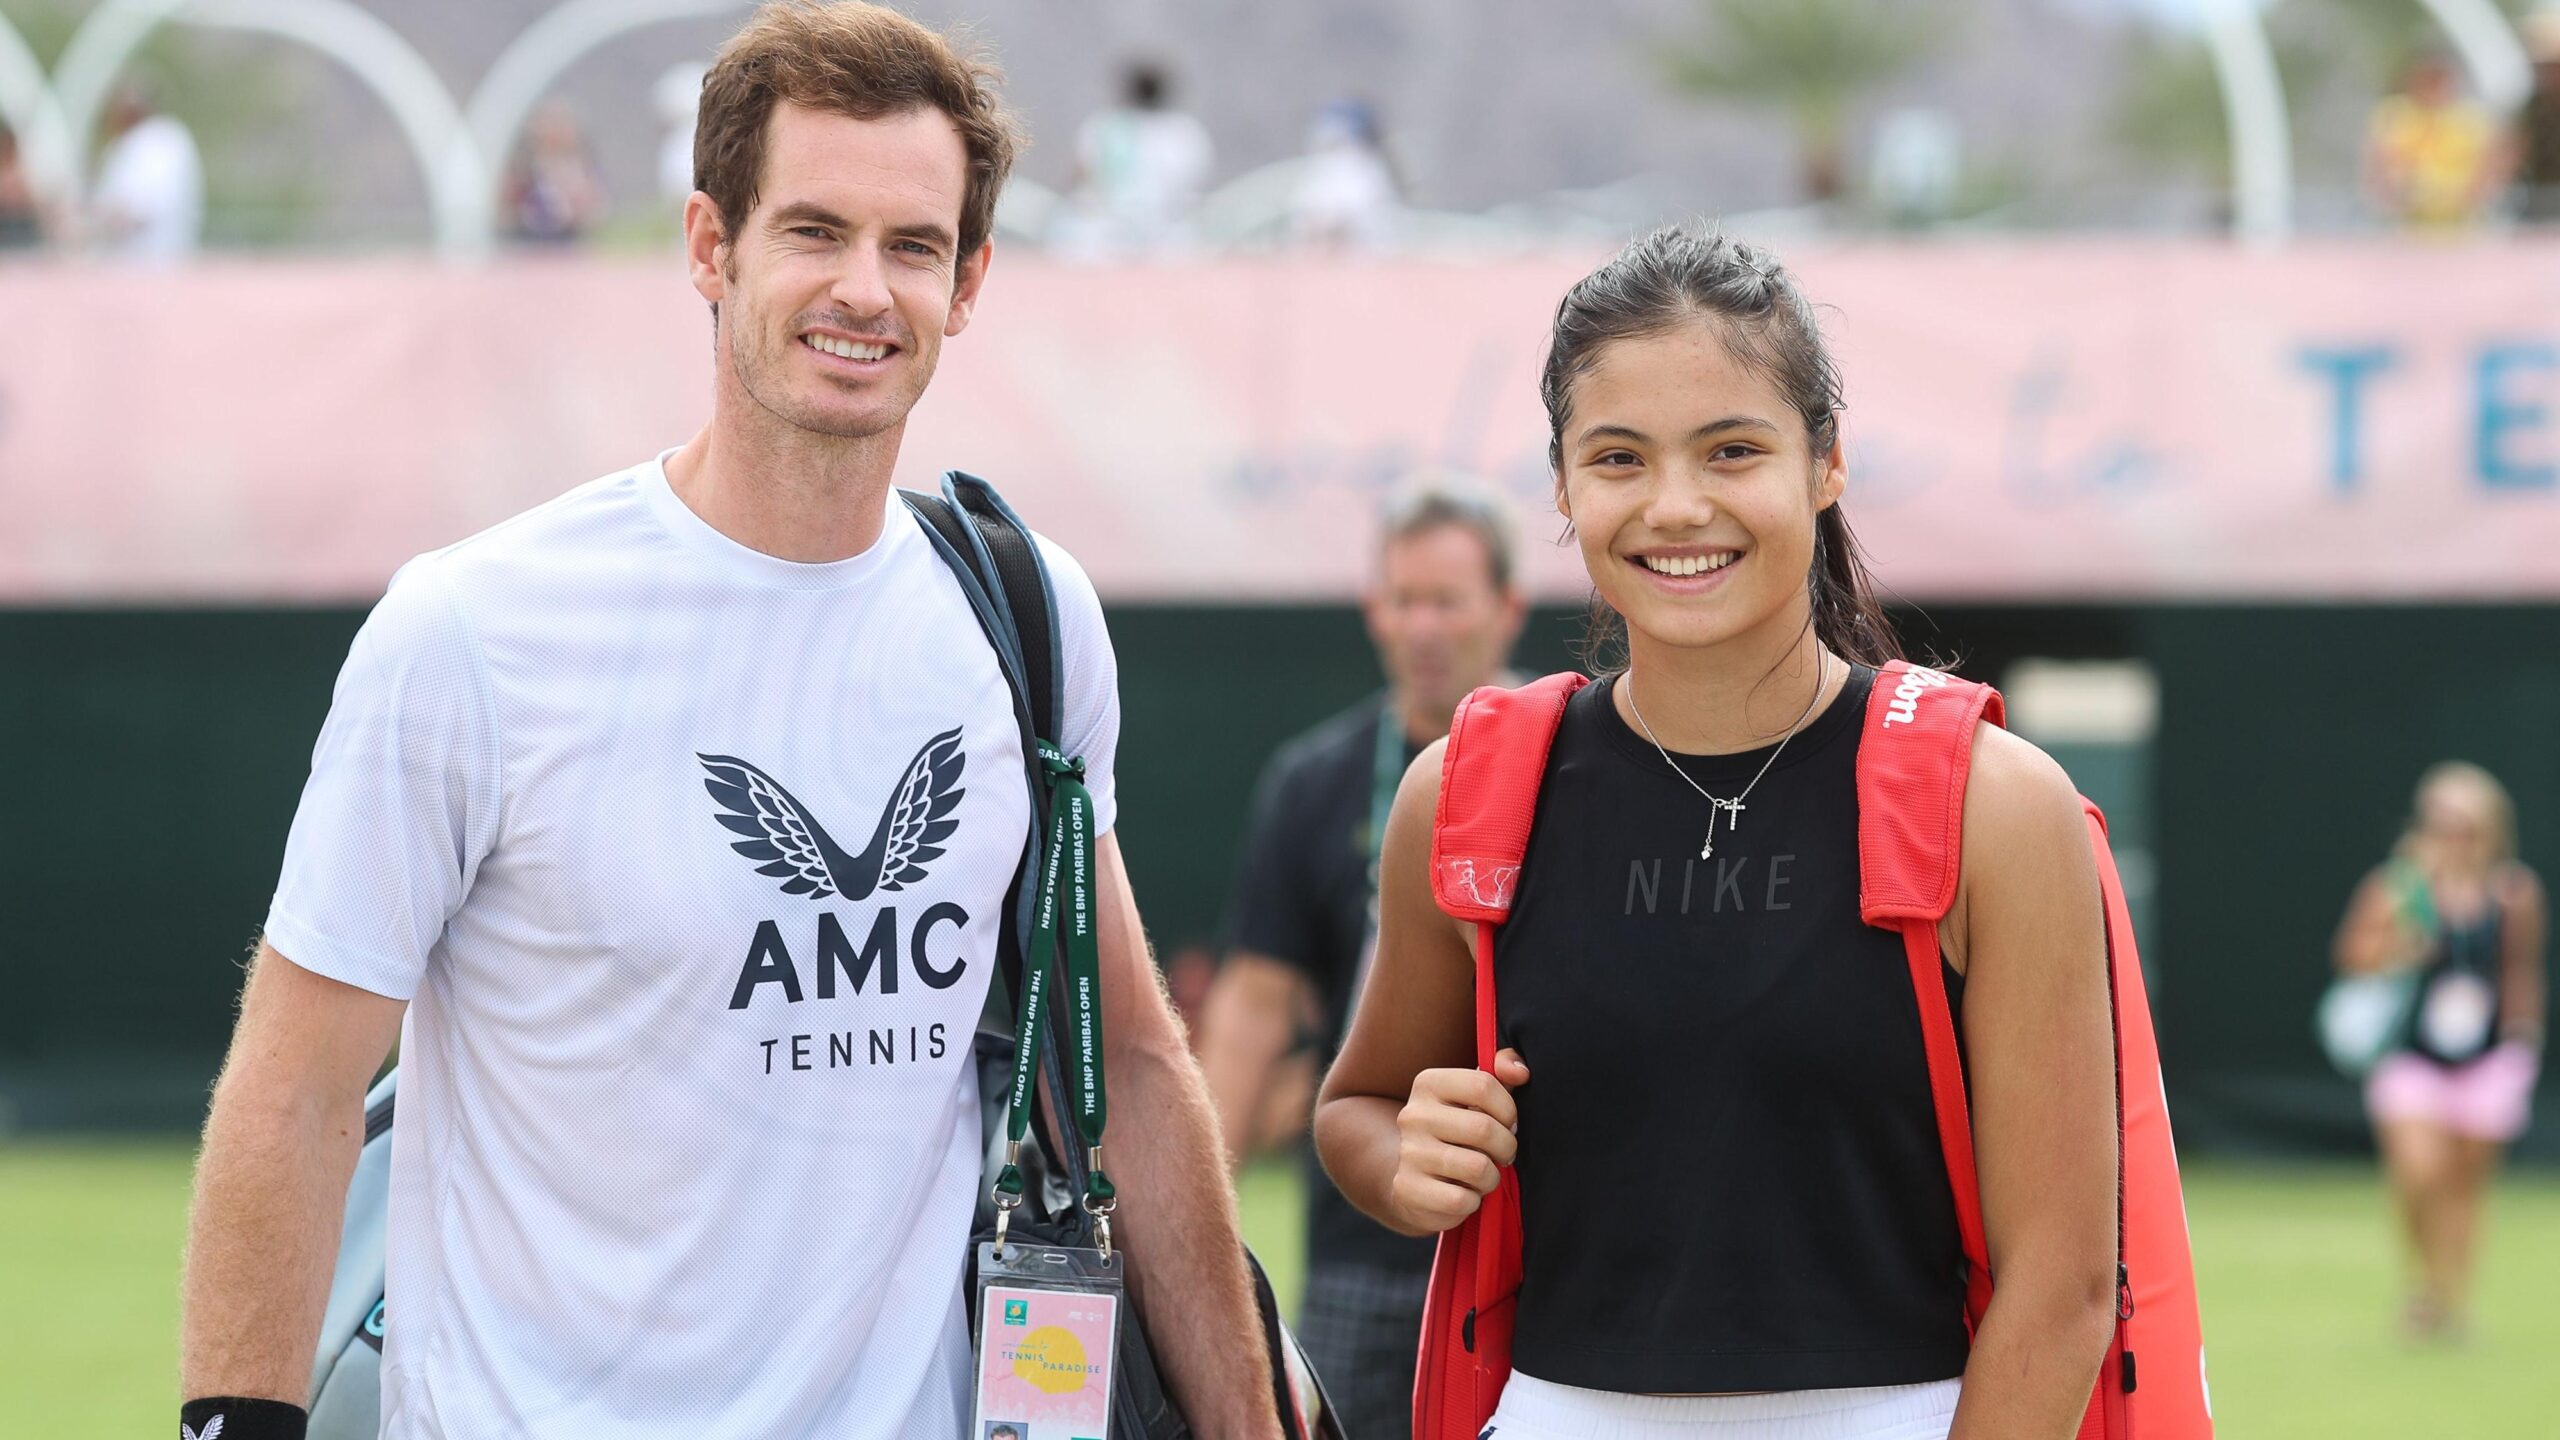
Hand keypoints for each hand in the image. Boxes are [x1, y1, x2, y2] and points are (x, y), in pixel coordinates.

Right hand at [1388, 1049, 1529, 1233]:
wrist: (1416, 1180)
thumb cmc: (1459, 1133)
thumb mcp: (1478, 1097)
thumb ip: (1502, 1071)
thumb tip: (1520, 1072)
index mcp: (1429, 1083)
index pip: (1483, 1085)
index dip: (1508, 1109)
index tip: (1507, 1123)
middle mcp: (1413, 1114)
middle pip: (1483, 1128)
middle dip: (1506, 1147)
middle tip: (1502, 1154)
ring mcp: (1408, 1153)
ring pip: (1477, 1168)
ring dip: (1491, 1178)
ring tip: (1482, 1175)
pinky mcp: (1408, 1189)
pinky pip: (1462, 1200)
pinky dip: (1473, 1201)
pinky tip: (1463, 1193)